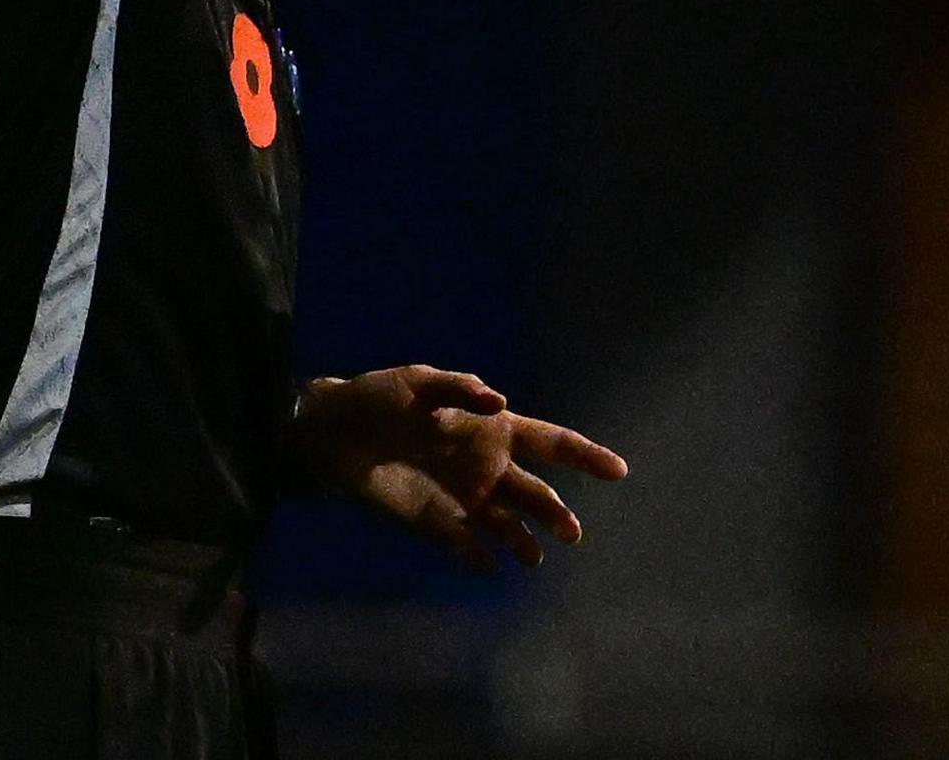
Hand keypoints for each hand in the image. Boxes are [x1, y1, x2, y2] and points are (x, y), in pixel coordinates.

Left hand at [288, 364, 628, 572]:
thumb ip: (459, 389)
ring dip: (524, 543)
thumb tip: (500, 402)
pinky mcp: (434, 524)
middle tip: (572, 534)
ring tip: (533, 560)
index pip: (551, 443)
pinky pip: (467, 546)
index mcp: (492, 429)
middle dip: (556, 514)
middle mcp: (486, 467)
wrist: (330, 437)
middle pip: (536, 493)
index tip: (618, 471)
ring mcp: (463, 499)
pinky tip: (491, 566)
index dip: (585, 456)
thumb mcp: (416, 382)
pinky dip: (480, 558)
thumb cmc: (377, 399)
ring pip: (508, 526)